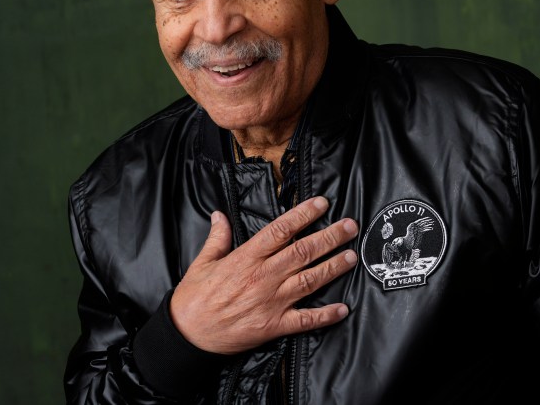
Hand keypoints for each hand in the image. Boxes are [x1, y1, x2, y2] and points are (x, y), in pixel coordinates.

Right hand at [169, 196, 358, 353]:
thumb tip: (220, 215)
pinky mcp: (274, 325)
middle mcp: (263, 277)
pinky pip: (305, 320)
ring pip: (309, 280)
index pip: (281, 230)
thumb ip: (217, 238)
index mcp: (246, 258)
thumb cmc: (194, 299)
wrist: (187, 335)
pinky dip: (325, 315)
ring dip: (333, 267)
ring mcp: (271, 301)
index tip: (321, 204)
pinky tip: (342, 309)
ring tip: (352, 256)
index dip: (303, 215)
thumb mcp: (202, 262)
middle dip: (330, 237)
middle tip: (350, 226)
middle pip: (303, 252)